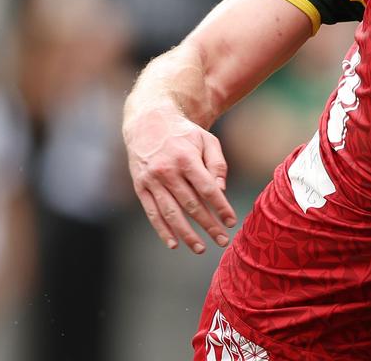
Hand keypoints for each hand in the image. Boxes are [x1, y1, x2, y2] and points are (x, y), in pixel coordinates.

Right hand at [124, 105, 236, 252]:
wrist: (148, 122)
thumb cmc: (184, 133)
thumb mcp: (206, 140)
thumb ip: (217, 164)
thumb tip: (221, 191)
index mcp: (186, 158)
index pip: (207, 189)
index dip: (220, 207)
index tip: (231, 221)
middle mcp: (167, 171)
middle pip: (191, 205)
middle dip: (208, 225)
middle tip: (222, 240)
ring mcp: (151, 180)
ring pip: (171, 213)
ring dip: (187, 234)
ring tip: (201, 248)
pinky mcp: (140, 187)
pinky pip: (152, 213)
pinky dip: (162, 230)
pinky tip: (174, 244)